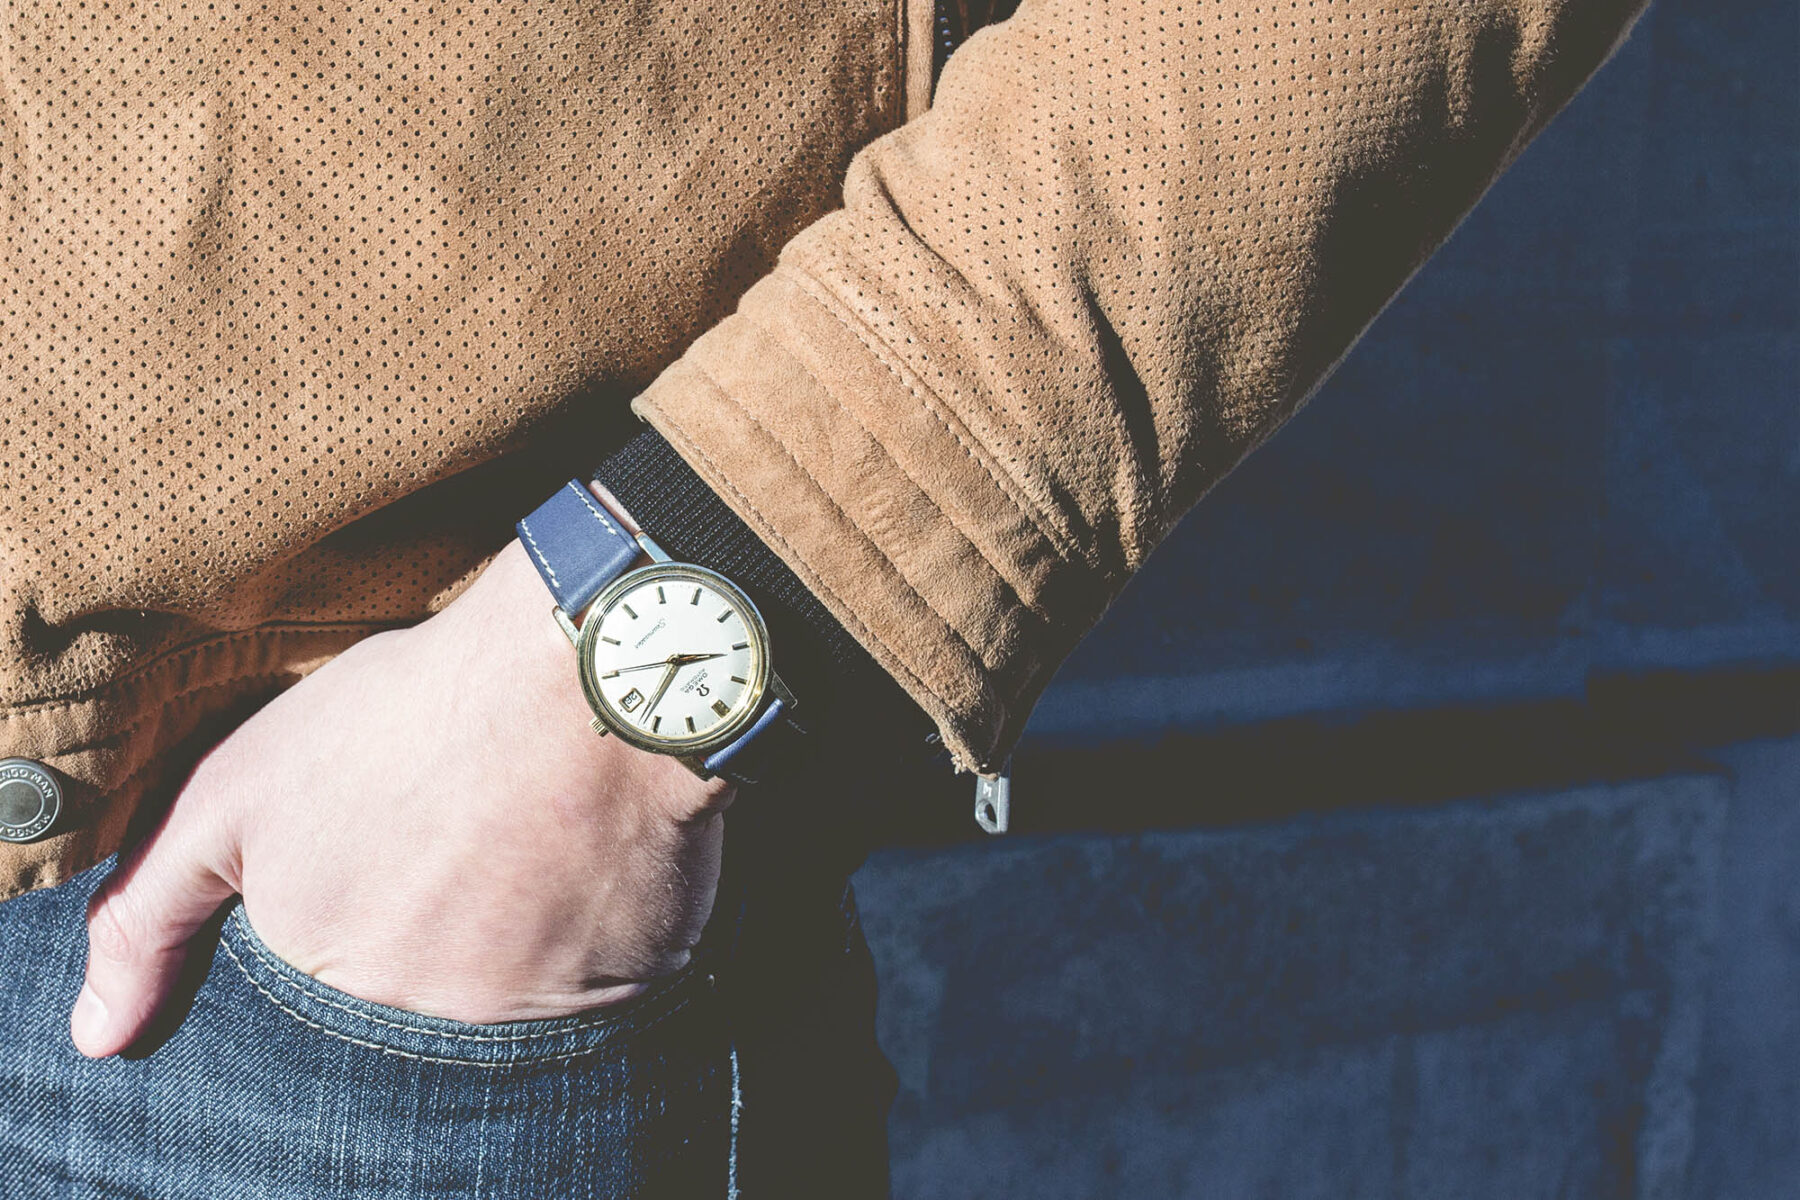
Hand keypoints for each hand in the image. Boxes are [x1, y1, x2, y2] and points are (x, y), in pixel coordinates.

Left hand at [70, 505, 733, 1057]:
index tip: (385, 850)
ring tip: (522, 828)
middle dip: (431, 928)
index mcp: (332, 988)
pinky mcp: (634, 984)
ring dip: (513, 927)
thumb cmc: (408, 718)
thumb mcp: (238, 790)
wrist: (586, 675)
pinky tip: (584, 845)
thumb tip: (97, 1036)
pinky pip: (602, 975)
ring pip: (511, 994)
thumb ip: (152, 913)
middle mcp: (432, 1025)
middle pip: (418, 1001)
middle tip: (456, 831)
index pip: (324, 994)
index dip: (353, 914)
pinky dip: (591, 922)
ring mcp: (538, 1014)